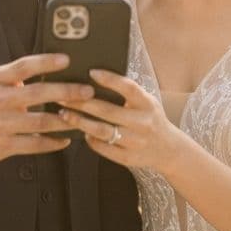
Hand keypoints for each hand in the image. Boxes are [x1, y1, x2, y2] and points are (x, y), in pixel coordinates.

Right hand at [0, 53, 94, 164]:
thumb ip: (17, 75)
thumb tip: (53, 66)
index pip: (23, 67)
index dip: (46, 62)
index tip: (67, 60)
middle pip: (37, 94)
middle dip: (67, 92)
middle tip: (87, 91)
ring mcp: (0, 124)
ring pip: (40, 121)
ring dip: (65, 119)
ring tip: (82, 116)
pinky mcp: (3, 145)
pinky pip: (35, 144)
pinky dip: (54, 142)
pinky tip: (66, 138)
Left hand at [59, 69, 182, 173]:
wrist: (168, 149)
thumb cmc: (150, 119)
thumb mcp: (146, 102)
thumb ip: (128, 92)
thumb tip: (96, 78)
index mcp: (147, 104)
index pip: (128, 88)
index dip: (110, 80)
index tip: (91, 72)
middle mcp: (143, 123)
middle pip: (107, 111)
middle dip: (82, 103)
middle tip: (62, 96)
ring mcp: (135, 142)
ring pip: (102, 131)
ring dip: (80, 122)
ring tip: (64, 114)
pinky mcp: (128, 158)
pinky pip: (103, 148)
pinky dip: (90, 139)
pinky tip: (82, 132)